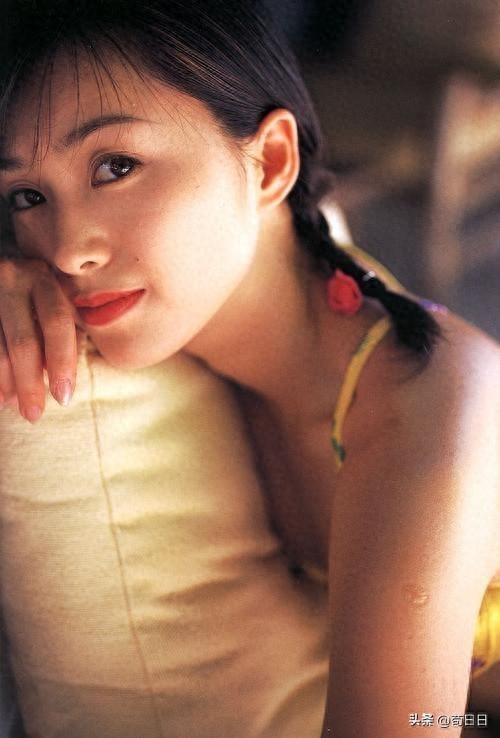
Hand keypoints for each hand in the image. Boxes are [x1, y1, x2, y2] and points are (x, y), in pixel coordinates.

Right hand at [0, 258, 76, 422]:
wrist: (1, 262)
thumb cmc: (36, 290)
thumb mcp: (57, 298)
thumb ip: (67, 329)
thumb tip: (64, 380)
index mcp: (43, 277)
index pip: (56, 323)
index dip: (62, 363)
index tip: (64, 398)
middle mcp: (11, 278)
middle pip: (23, 341)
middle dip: (30, 383)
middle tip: (34, 415)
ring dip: (5, 383)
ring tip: (12, 406)